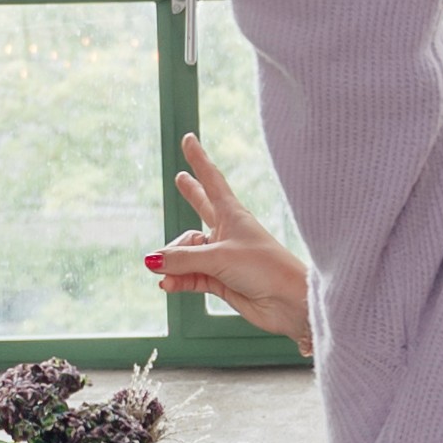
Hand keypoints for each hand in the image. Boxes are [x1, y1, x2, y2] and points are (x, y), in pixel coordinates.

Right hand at [147, 138, 315, 354]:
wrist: (290, 302)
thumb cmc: (264, 269)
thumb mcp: (218, 257)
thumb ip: (182, 259)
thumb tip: (152, 261)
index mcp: (233, 214)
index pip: (211, 180)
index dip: (198, 159)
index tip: (189, 139)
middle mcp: (228, 233)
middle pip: (202, 207)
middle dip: (191, 193)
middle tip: (180, 178)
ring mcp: (224, 258)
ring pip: (188, 252)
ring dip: (174, 262)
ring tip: (162, 272)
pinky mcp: (222, 282)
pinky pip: (191, 277)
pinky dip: (178, 280)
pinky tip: (167, 284)